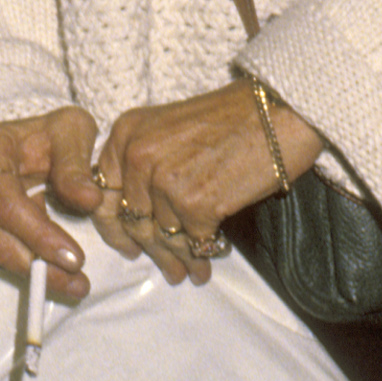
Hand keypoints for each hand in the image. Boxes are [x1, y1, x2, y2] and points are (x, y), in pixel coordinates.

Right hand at [0, 110, 106, 301]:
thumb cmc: (43, 138)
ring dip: (28, 271)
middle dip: (37, 263)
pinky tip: (38, 263)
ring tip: (67, 280)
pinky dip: (10, 266)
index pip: (6, 202)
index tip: (75, 258)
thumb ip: (77, 165)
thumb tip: (89, 200)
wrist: (9, 144)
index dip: (40, 234)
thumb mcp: (69, 133)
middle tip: (76, 281)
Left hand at [96, 84, 323, 285]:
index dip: (114, 226)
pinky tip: (211, 257)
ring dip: (179, 258)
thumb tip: (141, 215)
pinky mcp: (195, 204)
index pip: (103, 193)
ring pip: (163, 237)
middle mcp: (138, 156)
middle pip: (133, 221)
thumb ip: (146, 163)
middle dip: (152, 250)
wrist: (278, 111)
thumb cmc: (232, 118)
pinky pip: (193, 241)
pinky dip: (203, 253)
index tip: (129, 246)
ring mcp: (165, 181)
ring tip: (192, 269)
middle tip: (169, 268)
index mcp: (127, 134)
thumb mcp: (169, 128)